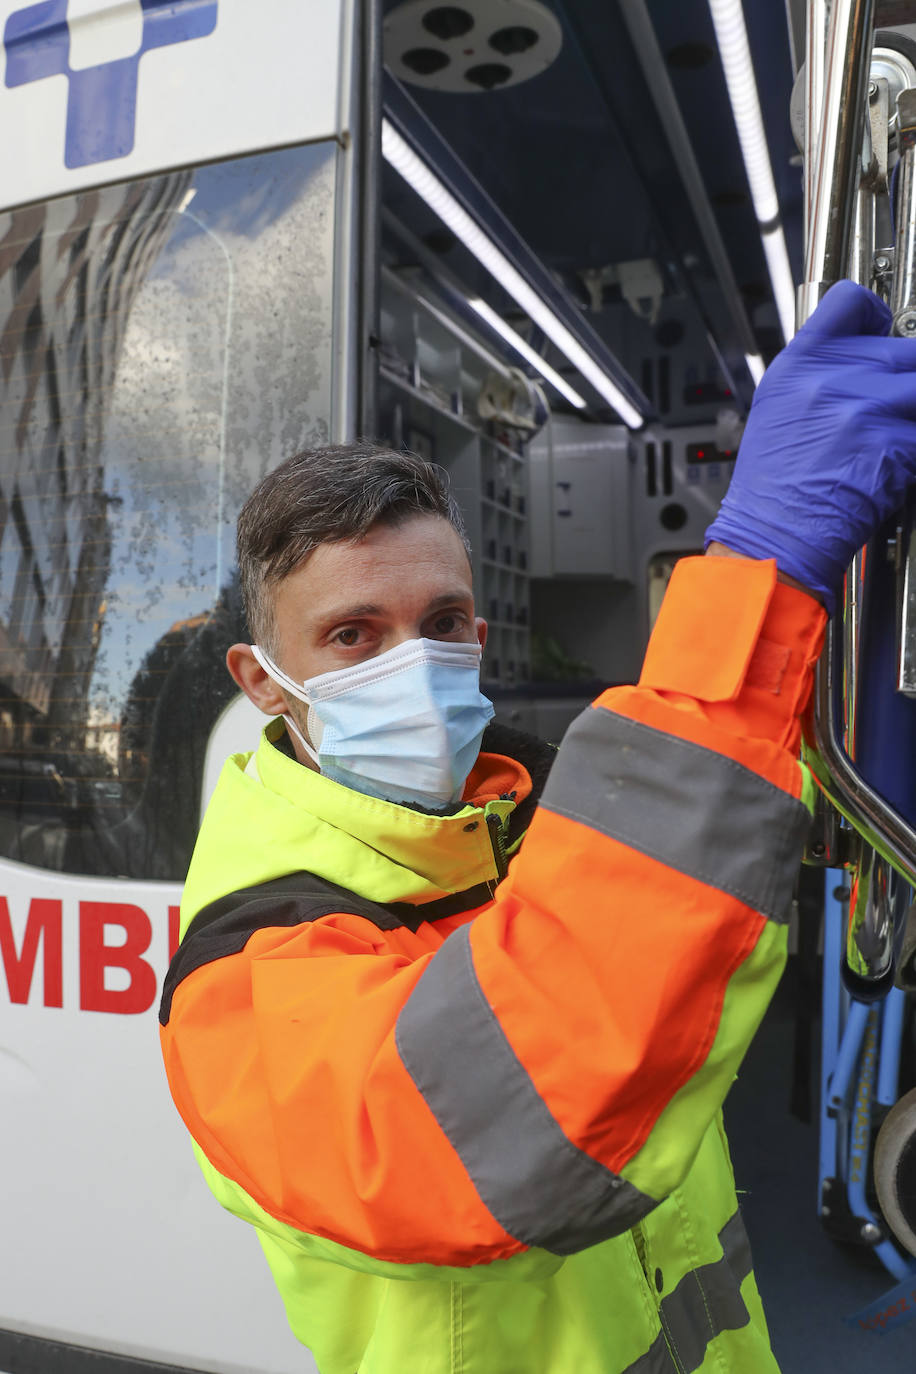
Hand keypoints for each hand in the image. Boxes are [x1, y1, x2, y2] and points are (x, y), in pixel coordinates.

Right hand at [705, 280, 915, 612]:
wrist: (772, 536)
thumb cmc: (773, 486)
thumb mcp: (779, 411)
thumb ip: (821, 377)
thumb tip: (865, 363)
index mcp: (798, 365)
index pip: (850, 304)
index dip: (878, 316)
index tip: (886, 333)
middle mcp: (830, 379)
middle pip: (903, 350)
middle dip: (906, 383)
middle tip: (893, 408)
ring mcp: (863, 410)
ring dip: (912, 415)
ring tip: (896, 436)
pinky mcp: (891, 446)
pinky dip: (912, 452)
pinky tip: (893, 466)